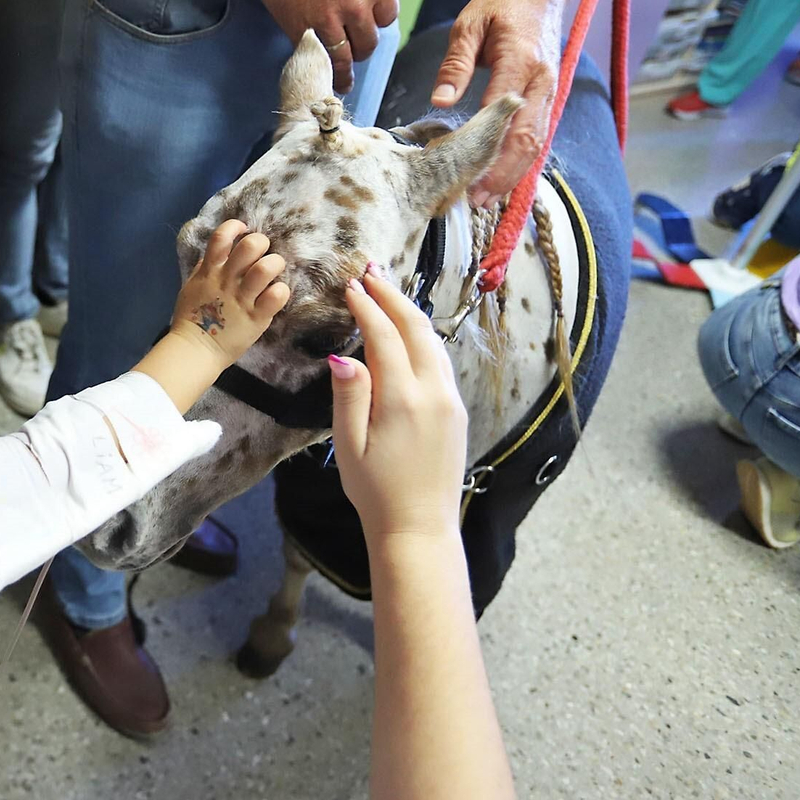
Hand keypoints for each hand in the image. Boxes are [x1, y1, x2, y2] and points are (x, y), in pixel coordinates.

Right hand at [169, 219, 290, 364]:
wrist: (195, 349)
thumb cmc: (191, 318)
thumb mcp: (192, 286)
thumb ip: (204, 268)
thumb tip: (216, 254)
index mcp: (210, 271)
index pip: (222, 236)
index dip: (235, 226)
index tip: (243, 230)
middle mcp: (227, 280)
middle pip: (250, 246)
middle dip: (261, 243)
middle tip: (262, 255)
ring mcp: (242, 299)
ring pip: (267, 268)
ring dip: (274, 264)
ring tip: (272, 273)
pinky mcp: (257, 317)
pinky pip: (277, 295)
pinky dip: (281, 291)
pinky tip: (276, 295)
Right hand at [247, 0, 397, 93]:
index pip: (388, 18)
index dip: (376, 22)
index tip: (368, 24)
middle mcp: (357, 7)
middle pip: (368, 43)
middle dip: (361, 47)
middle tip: (354, 49)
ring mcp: (328, 20)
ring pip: (344, 57)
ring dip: (343, 69)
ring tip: (342, 79)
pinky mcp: (301, 28)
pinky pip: (316, 55)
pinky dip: (318, 65)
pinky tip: (320, 74)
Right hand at [328, 267, 467, 539]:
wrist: (419, 528)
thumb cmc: (375, 491)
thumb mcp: (349, 445)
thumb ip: (349, 396)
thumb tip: (343, 355)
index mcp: (402, 400)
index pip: (384, 336)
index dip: (367, 307)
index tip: (350, 286)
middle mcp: (433, 393)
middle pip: (415, 328)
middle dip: (393, 295)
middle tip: (371, 271)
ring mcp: (450, 401)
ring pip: (433, 342)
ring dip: (410, 312)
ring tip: (388, 291)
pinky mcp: (456, 411)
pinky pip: (440, 361)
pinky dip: (422, 336)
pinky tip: (408, 331)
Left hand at [432, 0, 561, 205]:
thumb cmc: (499, 5)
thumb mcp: (468, 26)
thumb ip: (454, 65)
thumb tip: (440, 101)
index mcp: (520, 61)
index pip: (503, 113)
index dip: (487, 146)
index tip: (464, 171)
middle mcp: (542, 82)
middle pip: (527, 138)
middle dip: (502, 173)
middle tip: (475, 200)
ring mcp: (550, 92)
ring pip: (536, 143)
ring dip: (512, 174)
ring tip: (485, 200)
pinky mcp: (548, 99)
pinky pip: (538, 136)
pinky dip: (521, 162)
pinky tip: (501, 181)